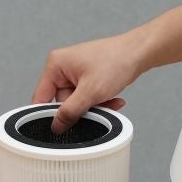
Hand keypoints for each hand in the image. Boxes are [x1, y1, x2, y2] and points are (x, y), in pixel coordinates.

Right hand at [32, 32, 147, 133]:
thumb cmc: (116, 61)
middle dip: (82, 110)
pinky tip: (113, 99)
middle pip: (63, 101)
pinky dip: (100, 100)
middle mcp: (62, 66)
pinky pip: (88, 96)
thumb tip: (56, 126)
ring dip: (94, 106)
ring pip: (78, 101)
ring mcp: (75, 71)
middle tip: (98, 110)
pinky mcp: (88, 76)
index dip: (49, 115)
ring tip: (110, 101)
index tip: (59, 129)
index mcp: (55, 65)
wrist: (140, 52)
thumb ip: (70, 111)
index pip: (41, 97)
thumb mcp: (91, 92)